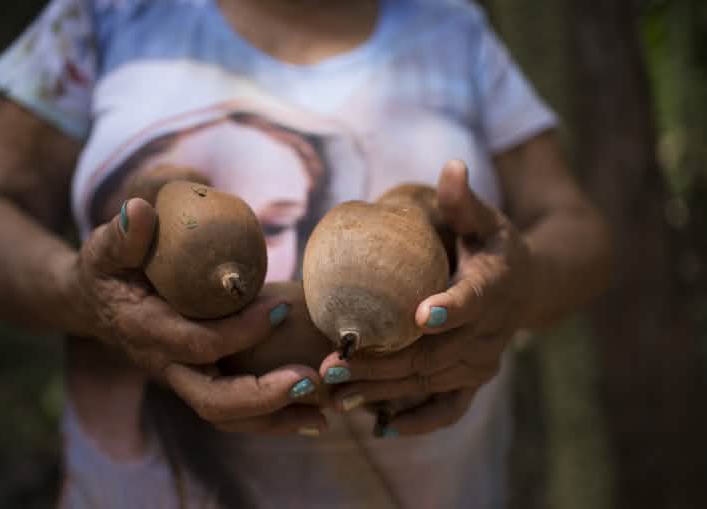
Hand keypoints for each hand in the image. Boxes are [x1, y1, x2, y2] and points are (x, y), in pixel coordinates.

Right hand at [69, 198, 326, 435]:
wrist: (96, 304)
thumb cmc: (108, 270)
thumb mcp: (107, 248)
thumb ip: (123, 235)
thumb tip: (141, 212)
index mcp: (147, 332)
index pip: (197, 342)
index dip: (241, 331)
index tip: (283, 307)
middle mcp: (166, 365)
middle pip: (213, 400)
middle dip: (263, 396)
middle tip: (311, 378)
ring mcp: (184, 379)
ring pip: (228, 416)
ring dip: (276, 419)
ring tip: (325, 412)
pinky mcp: (201, 380)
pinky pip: (236, 411)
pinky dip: (274, 416)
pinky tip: (314, 412)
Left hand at [319, 161, 532, 435]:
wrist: (528, 285)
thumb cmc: (492, 244)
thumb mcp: (483, 218)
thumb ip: (463, 200)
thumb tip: (451, 166)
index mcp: (496, 283)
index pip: (476, 297)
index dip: (452, 306)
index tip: (420, 314)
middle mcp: (492, 330)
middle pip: (437, 351)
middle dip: (385, 362)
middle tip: (335, 364)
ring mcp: (483, 360)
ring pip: (431, 382)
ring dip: (383, 391)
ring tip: (336, 392)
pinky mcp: (474, 379)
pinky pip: (450, 409)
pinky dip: (418, 420)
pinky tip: (380, 427)